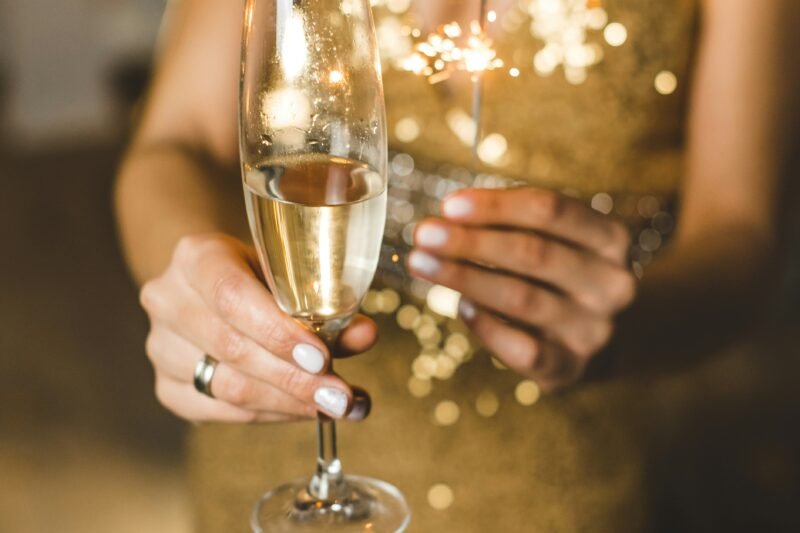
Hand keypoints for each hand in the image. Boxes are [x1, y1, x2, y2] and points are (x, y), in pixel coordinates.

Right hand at [140, 233, 376, 422]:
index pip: (231, 296)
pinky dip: (270, 414)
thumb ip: (325, 303)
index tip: (321, 358)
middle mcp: (167, 299)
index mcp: (195, 256)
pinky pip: (220, 411)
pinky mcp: (167, 386)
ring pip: (227, 386)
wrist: (210, 284)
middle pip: (232, 348)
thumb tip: (365, 335)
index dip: (277, 332)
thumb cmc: (259, 274)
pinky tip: (303, 410)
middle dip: (294, 378)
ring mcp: (161, 346)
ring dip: (288, 402)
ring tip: (334, 405)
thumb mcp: (290, 273)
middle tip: (341, 395)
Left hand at [408, 188, 635, 390]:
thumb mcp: (552, 238)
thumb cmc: (558, 274)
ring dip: (464, 278)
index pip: (550, 211)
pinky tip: (462, 308)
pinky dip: (486, 326)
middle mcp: (610, 284)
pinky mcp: (569, 366)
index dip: (496, 206)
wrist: (594, 337)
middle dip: (470, 242)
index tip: (449, 206)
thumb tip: (448, 218)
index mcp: (609, 238)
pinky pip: (521, 348)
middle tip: (424, 235)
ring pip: (521, 298)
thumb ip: (510, 223)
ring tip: (422, 264)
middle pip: (533, 253)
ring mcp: (593, 329)